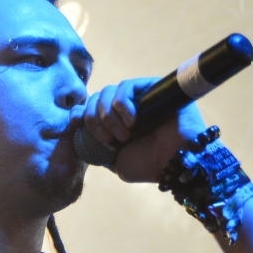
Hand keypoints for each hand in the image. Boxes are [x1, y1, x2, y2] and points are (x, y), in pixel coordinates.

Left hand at [74, 78, 206, 181]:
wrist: (175, 164)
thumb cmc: (150, 165)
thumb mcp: (117, 162)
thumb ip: (99, 148)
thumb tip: (83, 133)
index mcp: (116, 124)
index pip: (90, 108)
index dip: (80, 113)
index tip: (76, 123)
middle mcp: (126, 109)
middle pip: (96, 99)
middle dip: (94, 121)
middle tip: (110, 141)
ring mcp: (139, 97)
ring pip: (108, 92)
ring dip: (108, 117)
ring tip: (124, 135)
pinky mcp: (152, 87)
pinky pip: (126, 87)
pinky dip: (121, 105)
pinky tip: (131, 122)